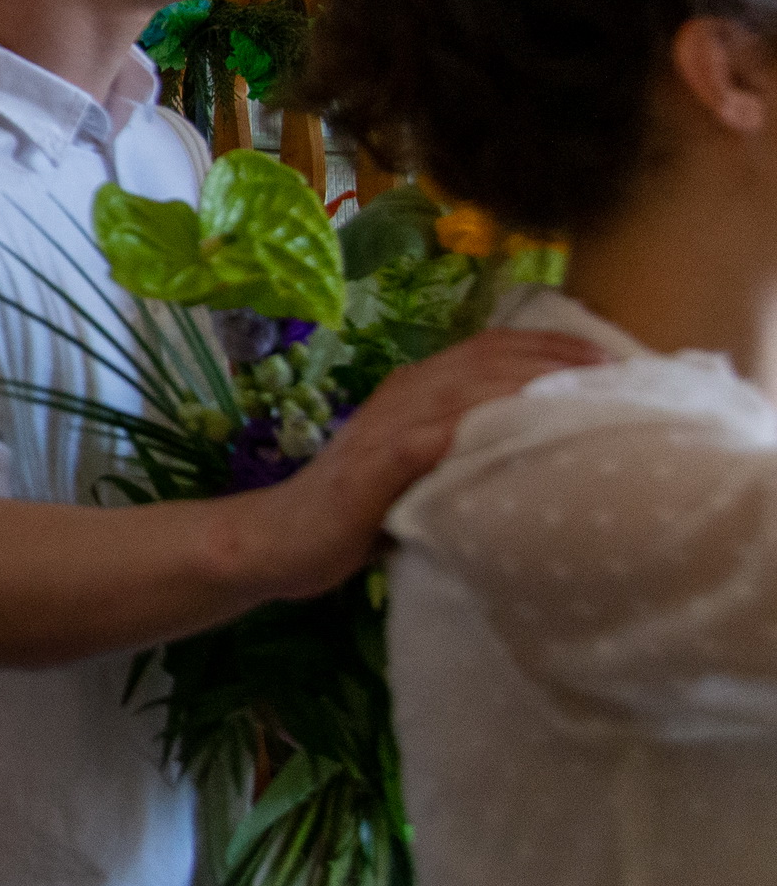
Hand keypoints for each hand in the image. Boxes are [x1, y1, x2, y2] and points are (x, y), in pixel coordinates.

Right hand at [249, 327, 602, 598]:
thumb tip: (531, 458)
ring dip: (524, 385)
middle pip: (483, 359)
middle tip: (612, 368)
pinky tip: (514, 431)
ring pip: (464, 388)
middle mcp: (400, 396)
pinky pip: (431, 437)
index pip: (485, 350)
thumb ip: (457, 455)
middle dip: (550, 357)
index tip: (604, 355)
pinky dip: (474, 428)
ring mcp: (385, 428)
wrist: (274, 540)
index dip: (545, 344)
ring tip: (580, 392)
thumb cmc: (347, 517)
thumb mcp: (412, 474)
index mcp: (410, 392)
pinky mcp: (374, 466)